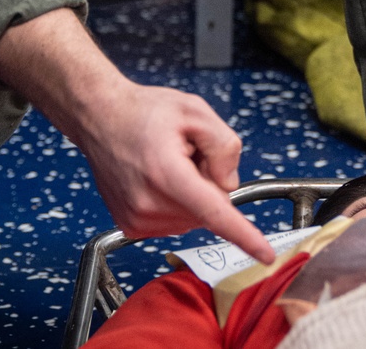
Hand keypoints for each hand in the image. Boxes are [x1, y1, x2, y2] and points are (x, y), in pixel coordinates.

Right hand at [81, 82, 275, 263]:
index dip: (243, 235)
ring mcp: (138, 220)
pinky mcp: (132, 227)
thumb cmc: (144, 111)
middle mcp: (149, 203)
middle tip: (184, 152)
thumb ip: (223, 145)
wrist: (100, 117)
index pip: (213, 210)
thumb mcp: (195, 110)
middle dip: (208, 181)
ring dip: (190, 191)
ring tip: (166, 161)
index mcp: (166, 172)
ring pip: (194, 216)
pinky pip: (176, 220)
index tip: (265, 255)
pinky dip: (176, 201)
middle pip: (209, 207)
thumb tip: (228, 184)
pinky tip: (156, 176)